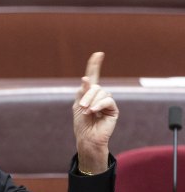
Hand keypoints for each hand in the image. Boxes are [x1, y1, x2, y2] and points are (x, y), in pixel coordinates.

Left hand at [72, 52, 118, 173]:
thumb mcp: (77, 106)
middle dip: (87, 95)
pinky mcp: (113, 109)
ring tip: (87, 112)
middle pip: (95, 86)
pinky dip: (99, 105)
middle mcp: (99, 96)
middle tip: (82, 107)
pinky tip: (94, 112)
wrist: (87, 138)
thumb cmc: (81, 124)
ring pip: (101, 92)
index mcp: (89, 94)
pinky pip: (108, 100)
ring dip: (91, 102)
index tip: (98, 54)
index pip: (93, 76)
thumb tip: (85, 79)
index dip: (95, 65)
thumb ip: (82, 93)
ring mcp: (107, 102)